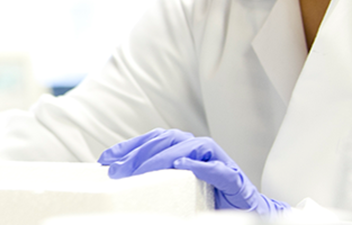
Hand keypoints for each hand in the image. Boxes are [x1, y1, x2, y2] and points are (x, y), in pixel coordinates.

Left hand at [98, 129, 289, 216]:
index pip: (152, 139)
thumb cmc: (208, 198)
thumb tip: (117, 174)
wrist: (245, 212)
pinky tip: (183, 166)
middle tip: (119, 171)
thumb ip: (153, 177)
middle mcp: (200, 148)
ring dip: (164, 157)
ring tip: (143, 170)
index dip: (129, 146)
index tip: (105, 159)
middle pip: (167, 140)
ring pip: (189, 148)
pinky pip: (217, 169)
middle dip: (140, 153)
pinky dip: (201, 166)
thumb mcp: (174, 186)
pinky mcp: (233, 178)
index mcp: (184, 147)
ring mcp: (218, 160)